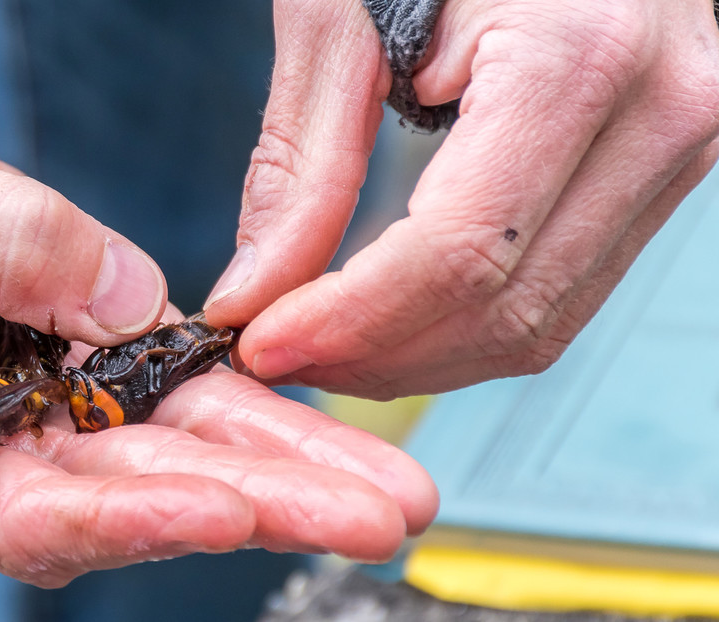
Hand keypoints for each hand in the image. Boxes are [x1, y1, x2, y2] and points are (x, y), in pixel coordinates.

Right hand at [0, 55, 436, 585]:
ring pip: (172, 458)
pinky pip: (174, 399)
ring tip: (380, 492)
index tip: (225, 507)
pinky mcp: (81, 377)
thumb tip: (129, 297)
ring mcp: (37, 423)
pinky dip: (247, 416)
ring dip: (279, 475)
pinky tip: (321, 432)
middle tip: (368, 517)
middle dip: (255, 507)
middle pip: (131, 498)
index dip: (128, 515)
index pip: (23, 513)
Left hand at [206, 0, 718, 398]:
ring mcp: (671, 148)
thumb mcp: (341, 15)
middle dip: (375, 355)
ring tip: (322, 344)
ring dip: (417, 358)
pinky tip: (389, 319)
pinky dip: (464, 326)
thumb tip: (256, 291)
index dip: (351, 320)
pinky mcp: (654, 172)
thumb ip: (302, 162)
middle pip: (505, 307)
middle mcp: (658, 111)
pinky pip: (560, 291)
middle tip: (277, 353)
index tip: (262, 341)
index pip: (460, 250)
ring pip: (540, 323)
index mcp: (579, 53)